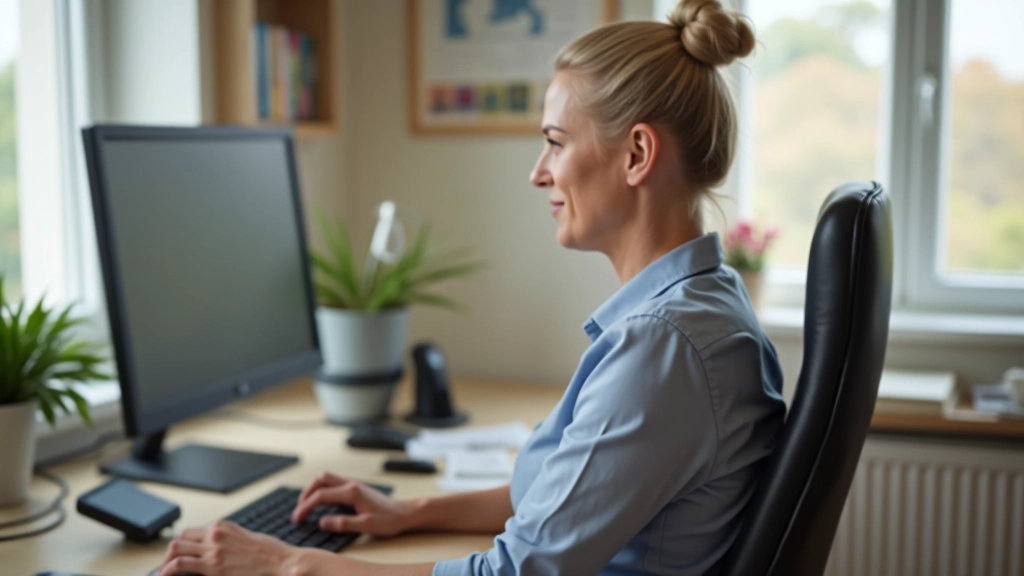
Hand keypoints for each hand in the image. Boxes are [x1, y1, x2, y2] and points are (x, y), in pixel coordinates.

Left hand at [157, 520, 303, 575]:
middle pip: (180, 539)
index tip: (178, 554)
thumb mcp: (247, 537)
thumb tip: (218, 548)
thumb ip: (229, 539)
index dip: (181, 544)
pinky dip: (168, 571)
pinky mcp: (213, 566)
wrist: (281, 562)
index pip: (191, 532)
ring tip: (163, 572)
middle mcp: (215, 534)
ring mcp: (212, 550)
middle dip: (169, 553)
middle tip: (166, 566)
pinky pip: (180, 565)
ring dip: (165, 562)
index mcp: (223, 526)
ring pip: (175, 549)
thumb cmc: (270, 553)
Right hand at [292, 471, 415, 536]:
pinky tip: (321, 502)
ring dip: (313, 489)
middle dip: (306, 492)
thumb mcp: (366, 526)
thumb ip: (343, 523)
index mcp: (351, 492)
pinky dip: (322, 490)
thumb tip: (322, 522)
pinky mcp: (356, 488)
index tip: (297, 518)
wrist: (404, 513)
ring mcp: (354, 484)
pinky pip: (333, 483)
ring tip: (306, 505)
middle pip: (320, 479)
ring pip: (327, 478)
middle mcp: (351, 484)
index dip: (305, 507)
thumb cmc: (388, 520)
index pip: (321, 496)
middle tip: (299, 509)